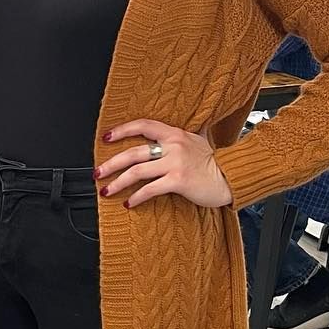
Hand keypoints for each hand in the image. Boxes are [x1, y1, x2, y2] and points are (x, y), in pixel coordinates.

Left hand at [97, 119, 231, 209]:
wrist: (231, 177)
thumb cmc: (214, 162)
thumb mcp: (198, 140)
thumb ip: (183, 134)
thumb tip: (176, 127)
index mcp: (174, 134)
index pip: (143, 125)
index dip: (122, 130)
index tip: (106, 138)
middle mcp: (173, 146)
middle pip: (133, 152)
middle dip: (111, 164)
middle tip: (97, 172)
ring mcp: (175, 163)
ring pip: (137, 172)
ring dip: (117, 183)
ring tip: (106, 191)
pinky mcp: (178, 181)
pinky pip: (150, 189)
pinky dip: (136, 197)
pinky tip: (129, 203)